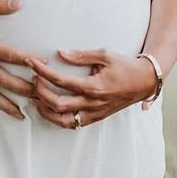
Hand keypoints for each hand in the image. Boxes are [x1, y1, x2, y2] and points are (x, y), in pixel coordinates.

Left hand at [26, 49, 157, 128]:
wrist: (145, 82)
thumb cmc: (125, 66)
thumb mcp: (105, 55)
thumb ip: (81, 55)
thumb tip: (61, 53)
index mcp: (94, 86)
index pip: (61, 81)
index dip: (43, 71)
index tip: (31, 62)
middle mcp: (92, 103)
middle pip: (58, 104)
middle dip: (40, 92)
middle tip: (31, 80)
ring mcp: (94, 113)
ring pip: (64, 121)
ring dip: (46, 111)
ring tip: (35, 100)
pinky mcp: (96, 118)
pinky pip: (74, 124)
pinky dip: (59, 119)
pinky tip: (50, 110)